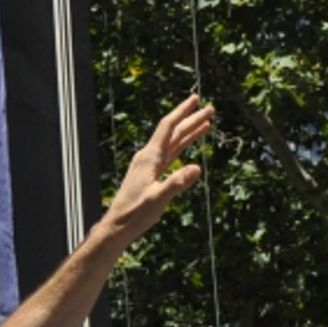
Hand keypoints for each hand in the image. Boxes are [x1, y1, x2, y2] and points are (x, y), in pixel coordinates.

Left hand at [100, 94, 213, 243]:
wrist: (117, 226)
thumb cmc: (134, 214)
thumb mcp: (157, 199)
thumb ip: (176, 183)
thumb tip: (197, 168)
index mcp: (149, 158)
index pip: (168, 128)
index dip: (182, 112)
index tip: (196, 99)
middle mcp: (148, 157)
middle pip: (173, 133)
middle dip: (191, 120)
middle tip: (210, 108)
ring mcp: (149, 165)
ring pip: (173, 143)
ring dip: (189, 133)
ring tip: (206, 123)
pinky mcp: (150, 174)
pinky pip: (170, 155)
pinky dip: (181, 148)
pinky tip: (188, 146)